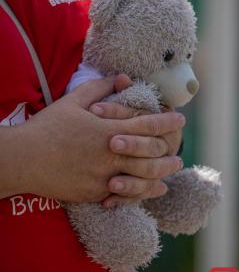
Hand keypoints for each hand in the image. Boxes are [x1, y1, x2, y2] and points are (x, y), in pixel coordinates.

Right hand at [1, 76, 182, 202]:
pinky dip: (143, 191)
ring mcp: (104, 176)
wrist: (25, 159)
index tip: (180, 119)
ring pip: (144, 177)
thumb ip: (99, 88)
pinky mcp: (95, 193)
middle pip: (151, 153)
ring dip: (162, 174)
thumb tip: (120, 77)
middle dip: (169, 151)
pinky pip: (126, 194)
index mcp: (108, 129)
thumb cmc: (48, 127)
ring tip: (172, 171)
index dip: (167, 121)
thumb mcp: (73, 101)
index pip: (147, 124)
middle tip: (179, 152)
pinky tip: (152, 189)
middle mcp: (111, 153)